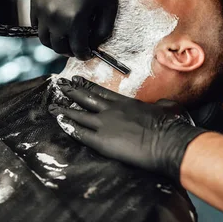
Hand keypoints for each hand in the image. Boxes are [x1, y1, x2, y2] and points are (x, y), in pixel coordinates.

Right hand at [30, 0, 117, 59]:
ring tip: (66, 37)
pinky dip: (45, 29)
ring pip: (44, 39)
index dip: (84, 54)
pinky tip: (57, 24)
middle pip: (59, 47)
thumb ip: (103, 28)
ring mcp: (42, 9)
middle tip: (78, 47)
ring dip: (56, 42)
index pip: (77, 49)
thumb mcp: (108, 3)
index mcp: (75, 19)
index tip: (88, 53)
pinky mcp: (35, 0)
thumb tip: (95, 44)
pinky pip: (36, 24)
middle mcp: (55, 17)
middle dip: (70, 51)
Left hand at [48, 76, 207, 181]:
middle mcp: (112, 110)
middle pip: (86, 98)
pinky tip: (61, 123)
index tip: (77, 80)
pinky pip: (80, 133)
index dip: (87, 86)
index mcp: (126, 102)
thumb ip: (161, 105)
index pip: (101, 92)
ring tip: (53, 106)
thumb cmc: (169, 125)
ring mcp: (105, 124)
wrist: (166, 141)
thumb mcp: (166, 108)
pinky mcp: (101, 141)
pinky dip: (69, 127)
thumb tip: (167, 105)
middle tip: (60, 86)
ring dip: (65, 110)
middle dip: (72, 92)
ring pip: (79, 114)